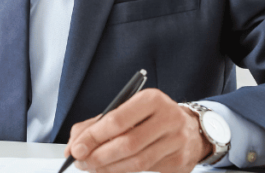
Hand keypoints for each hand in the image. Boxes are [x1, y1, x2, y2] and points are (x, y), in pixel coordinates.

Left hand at [64, 88, 212, 172]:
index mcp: (152, 99)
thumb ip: (98, 124)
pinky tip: (112, 169)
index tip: (75, 149)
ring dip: (109, 168)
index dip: (93, 137)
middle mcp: (168, 118)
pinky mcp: (180, 161)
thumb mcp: (128, 110)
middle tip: (81, 162)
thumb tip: (74, 145)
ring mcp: (177, 141)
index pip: (117, 120)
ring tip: (93, 167)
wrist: (190, 128)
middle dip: (98, 156)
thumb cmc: (151, 117)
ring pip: (137, 162)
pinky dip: (123, 171)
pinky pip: (147, 170)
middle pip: (127, 144)